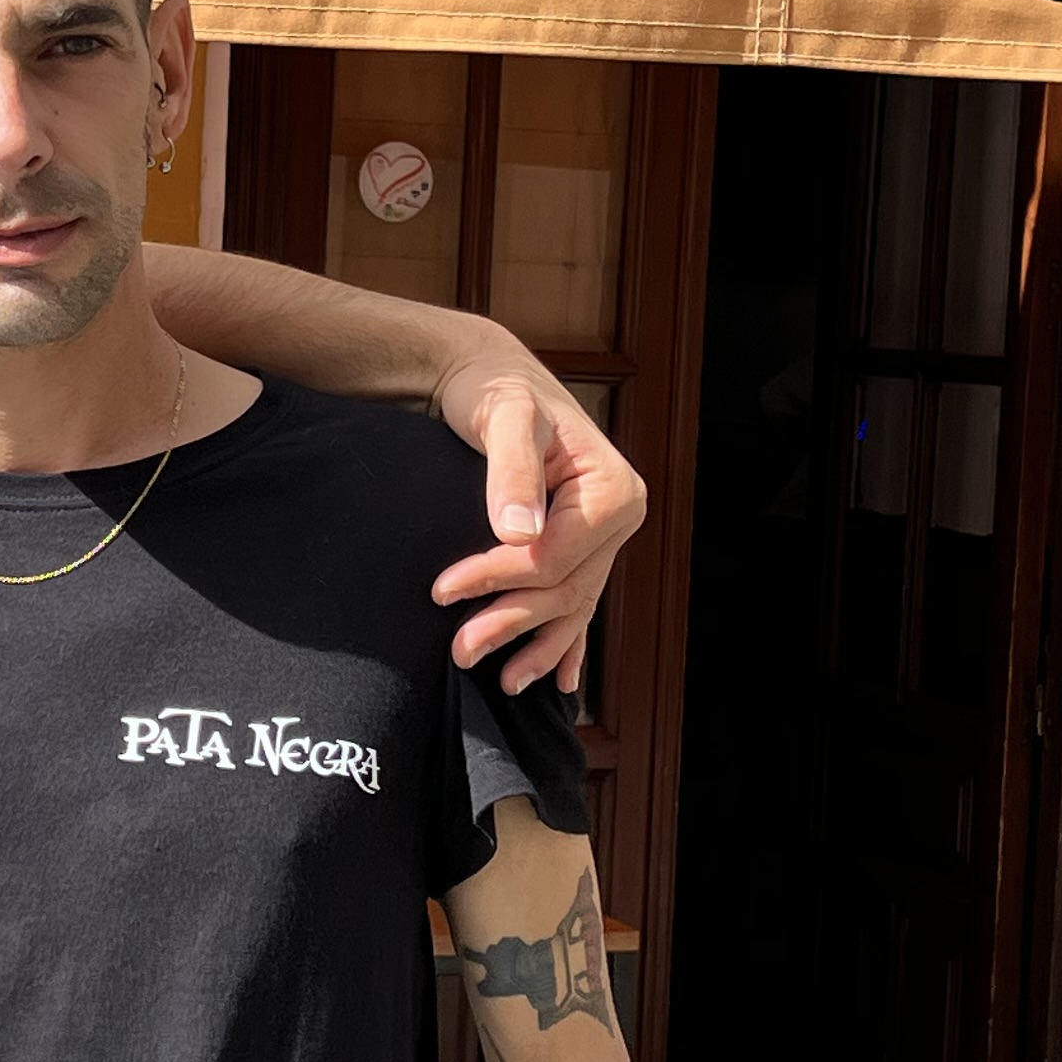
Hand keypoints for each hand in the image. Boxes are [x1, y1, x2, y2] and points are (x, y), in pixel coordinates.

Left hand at [430, 346, 646, 692]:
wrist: (490, 381)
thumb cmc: (496, 391)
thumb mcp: (504, 417)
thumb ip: (511, 470)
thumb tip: (519, 532)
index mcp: (612, 491)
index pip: (556, 557)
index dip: (501, 577)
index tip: (444, 589)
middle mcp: (617, 519)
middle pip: (564, 589)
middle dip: (511, 621)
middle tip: (459, 647)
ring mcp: (603, 539)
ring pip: (570, 605)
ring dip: (535, 644)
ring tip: (501, 680)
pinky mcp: (580, 549)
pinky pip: (578, 602)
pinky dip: (566, 641)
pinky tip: (559, 678)